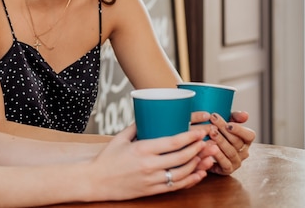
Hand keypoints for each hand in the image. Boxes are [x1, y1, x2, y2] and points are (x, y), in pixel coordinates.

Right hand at [88, 124, 217, 200]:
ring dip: (198, 164)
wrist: (95, 181)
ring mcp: (151, 180)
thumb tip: (149, 114)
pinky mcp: (151, 191)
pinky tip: (199, 173)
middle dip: (198, 148)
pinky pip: (176, 187)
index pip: (172, 143)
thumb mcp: (120, 138)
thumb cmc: (107, 158)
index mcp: (142, 150)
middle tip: (209, 140)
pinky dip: (190, 180)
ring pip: (182, 173)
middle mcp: (149, 166)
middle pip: (181, 158)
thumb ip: (136, 126)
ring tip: (209, 155)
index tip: (200, 131)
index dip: (189, 137)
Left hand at [205, 111, 255, 174]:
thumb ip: (236, 117)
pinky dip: (217, 155)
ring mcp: (237, 162)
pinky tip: (209, 147)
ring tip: (211, 132)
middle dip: (224, 131)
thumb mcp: (227, 122)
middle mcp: (244, 152)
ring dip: (220, 141)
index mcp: (246, 140)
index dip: (240, 130)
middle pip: (237, 141)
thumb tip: (245, 114)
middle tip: (213, 123)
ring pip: (231, 151)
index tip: (228, 124)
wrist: (207, 149)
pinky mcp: (228, 170)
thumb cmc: (219, 132)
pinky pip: (224, 163)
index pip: (250, 135)